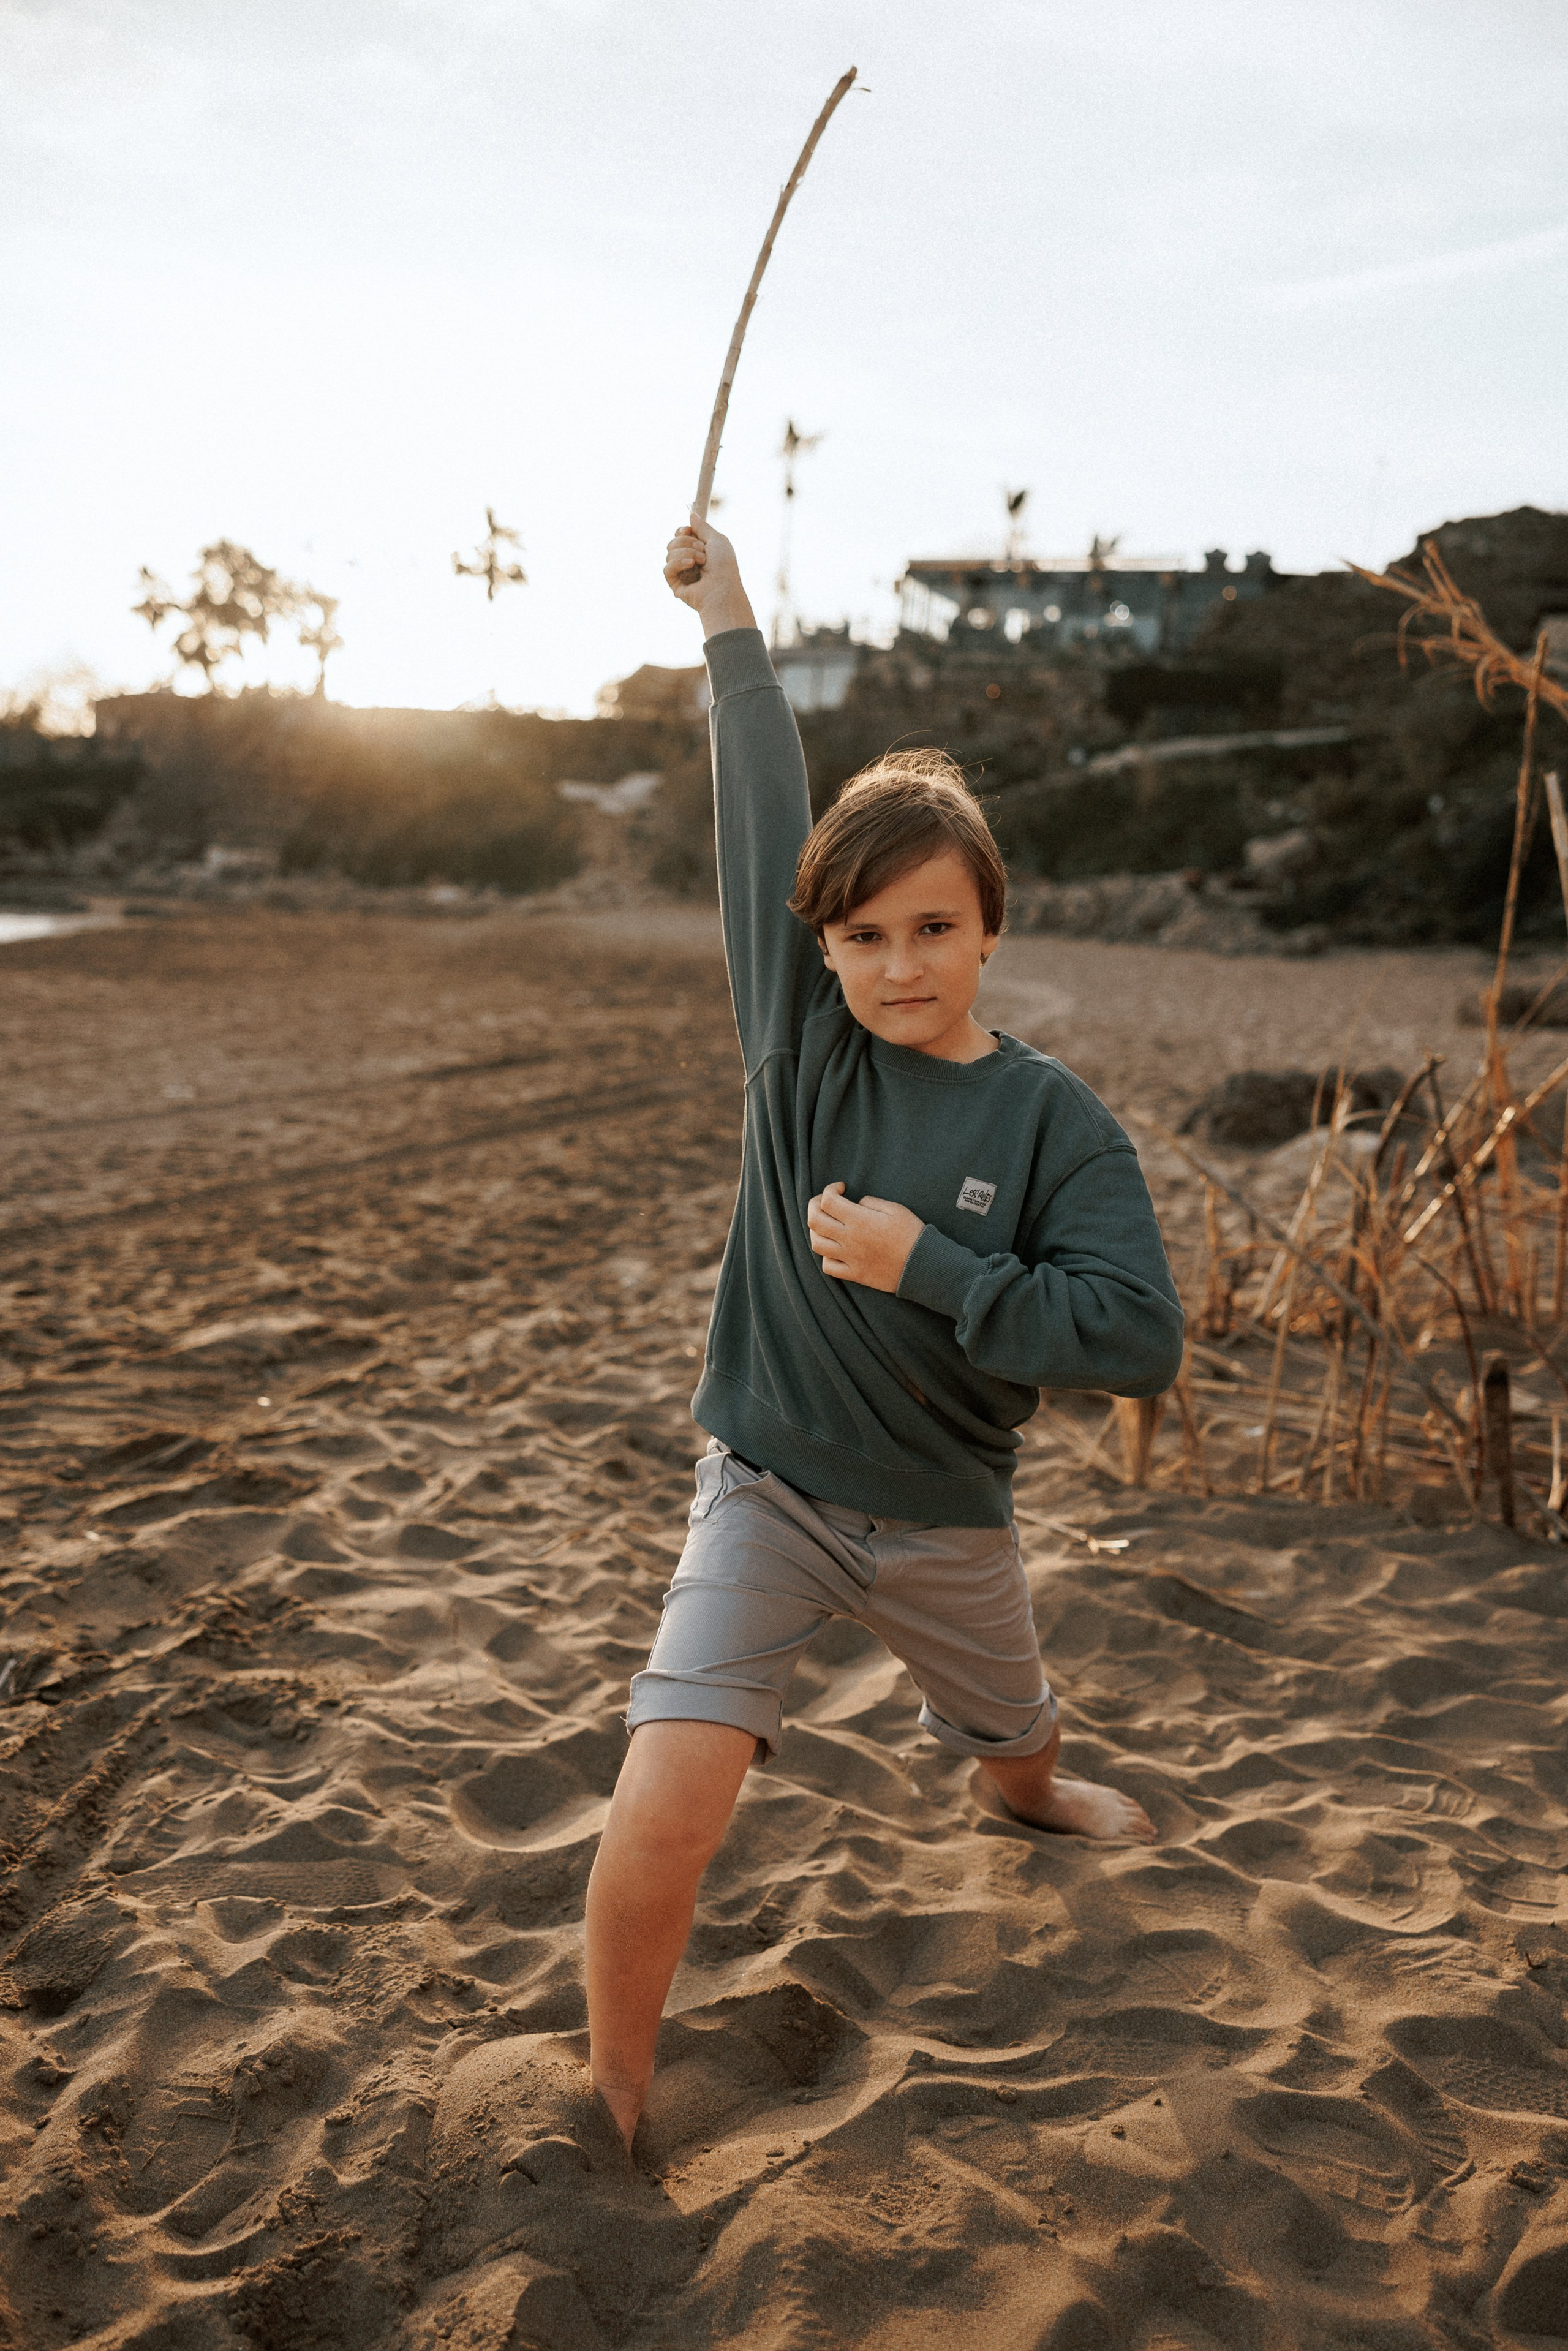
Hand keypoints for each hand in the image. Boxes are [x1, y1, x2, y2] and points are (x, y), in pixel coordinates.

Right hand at [664, 514, 755, 636]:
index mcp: (699, 550)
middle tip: (703, 552)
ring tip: (701, 563)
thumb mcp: (716, 540)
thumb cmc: (724, 567)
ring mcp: (682, 572)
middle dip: (687, 542)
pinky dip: (678, 564)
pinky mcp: (675, 584)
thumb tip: (692, 515)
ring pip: (670, 552)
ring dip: (687, 553)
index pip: (681, 535)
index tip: (688, 530)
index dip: (682, 531)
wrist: (722, 589)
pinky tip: (690, 566)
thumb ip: (703, 527)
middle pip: (674, 541)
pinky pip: (667, 568)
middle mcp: (689, 560)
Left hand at [807, 1181, 923, 1293]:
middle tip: (826, 1201)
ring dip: (816, 1230)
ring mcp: (850, 1258)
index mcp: (860, 1220)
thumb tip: (855, 1203)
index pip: (828, 1200)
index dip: (830, 1189)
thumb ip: (870, 1202)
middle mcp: (850, 1239)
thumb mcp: (895, 1209)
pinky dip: (826, 1255)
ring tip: (827, 1224)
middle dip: (815, 1205)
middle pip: (814, 1220)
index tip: (842, 1188)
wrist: (923, 1266)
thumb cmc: (912, 1234)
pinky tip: (835, 1248)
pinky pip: (828, 1266)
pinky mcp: (854, 1274)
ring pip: (816, 1243)